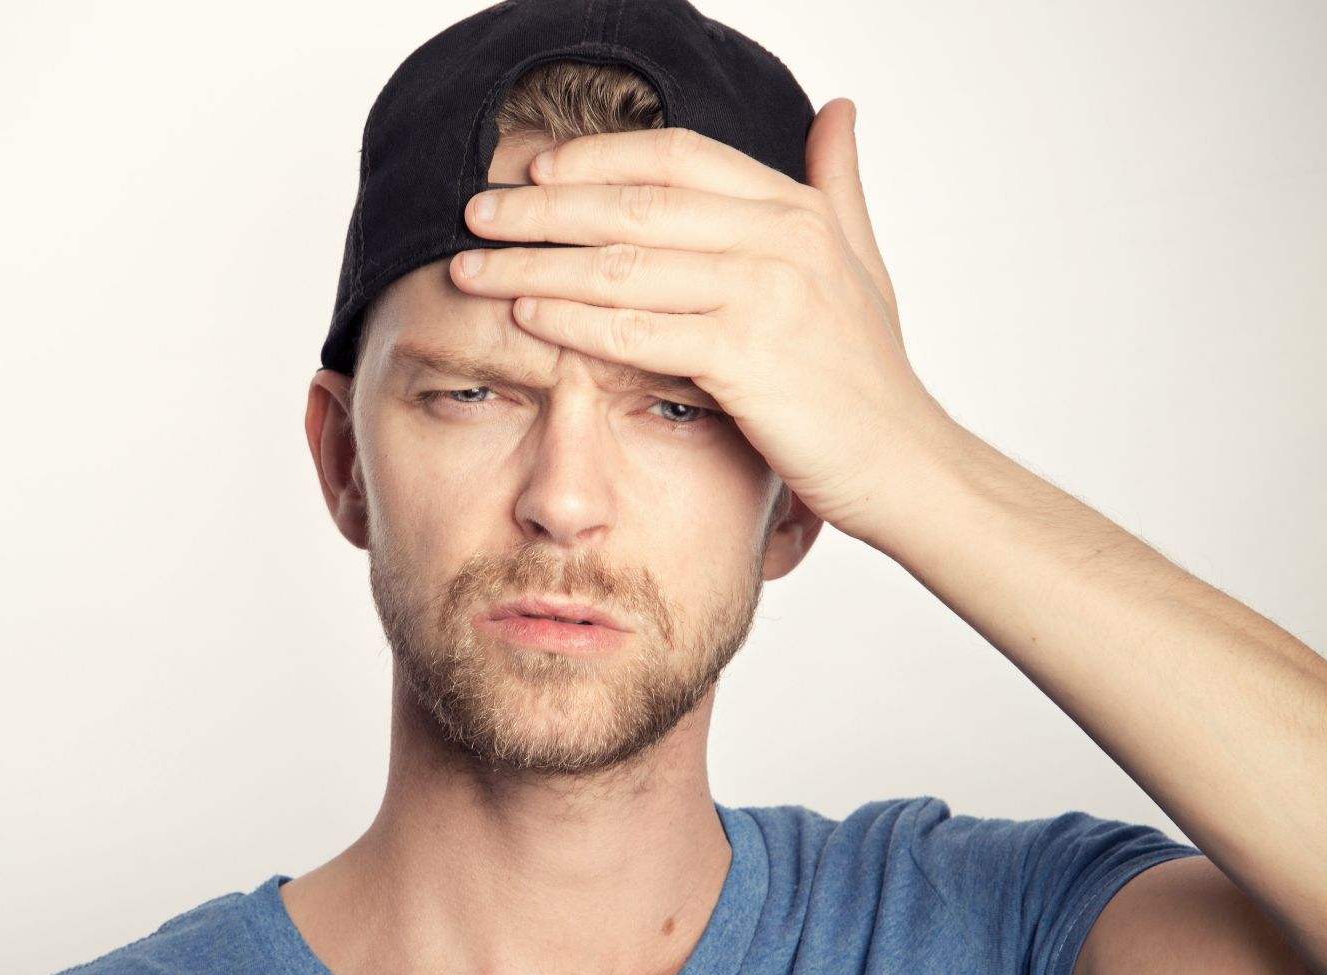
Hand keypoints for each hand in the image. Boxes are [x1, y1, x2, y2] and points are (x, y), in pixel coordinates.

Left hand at [450, 98, 961, 544]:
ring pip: (620, 266)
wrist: (905, 463)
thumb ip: (837, 185)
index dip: (596, 157)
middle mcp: (781, 238)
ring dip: (534, 264)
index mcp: (796, 208)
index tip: (532, 169)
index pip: (675, 156)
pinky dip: (572, 321)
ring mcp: (766, 296)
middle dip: (541, 207)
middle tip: (475, 213)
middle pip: (632, 204)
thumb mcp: (861, 262)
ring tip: (472, 267)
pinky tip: (523, 316)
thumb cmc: (868, 373)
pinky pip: (636, 330)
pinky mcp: (747, 359)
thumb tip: (838, 108)